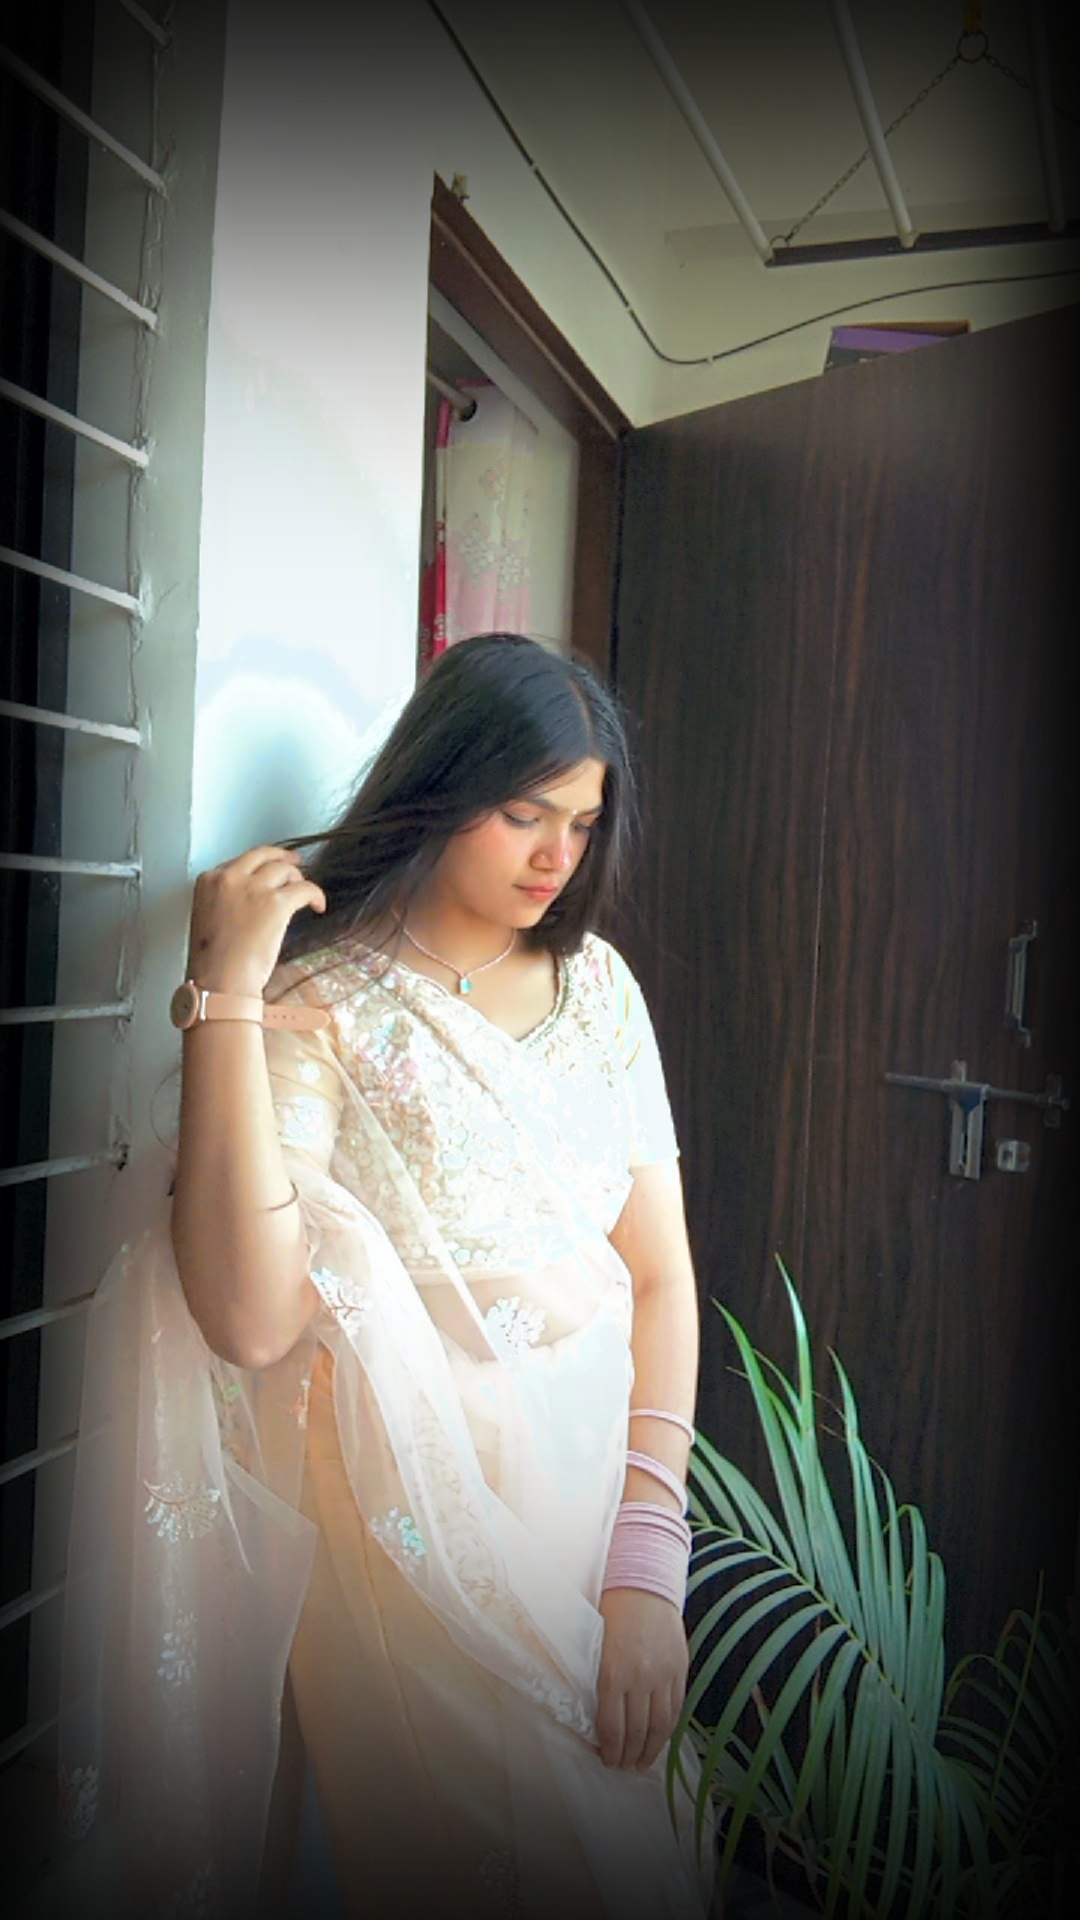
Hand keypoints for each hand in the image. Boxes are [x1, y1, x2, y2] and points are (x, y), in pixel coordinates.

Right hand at [187, 845, 326, 998]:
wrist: (221, 982)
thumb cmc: (213, 962)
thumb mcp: (207, 919)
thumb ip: (224, 901)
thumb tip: (250, 901)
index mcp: (208, 881)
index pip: (238, 862)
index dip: (257, 868)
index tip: (266, 873)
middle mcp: (229, 878)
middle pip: (262, 856)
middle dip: (281, 858)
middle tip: (295, 864)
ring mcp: (253, 888)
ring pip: (284, 869)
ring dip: (297, 879)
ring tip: (304, 893)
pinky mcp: (275, 902)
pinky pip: (304, 888)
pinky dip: (315, 894)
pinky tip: (318, 905)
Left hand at [596, 1587, 688, 1770]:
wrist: (645, 1586)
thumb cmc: (612, 1613)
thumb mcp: (596, 1646)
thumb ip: (601, 1680)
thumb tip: (600, 1716)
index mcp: (613, 1673)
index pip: (612, 1727)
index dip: (609, 1750)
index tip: (606, 1760)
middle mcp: (640, 1678)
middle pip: (636, 1732)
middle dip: (628, 1755)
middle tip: (622, 1766)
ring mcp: (663, 1675)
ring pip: (660, 1725)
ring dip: (651, 1750)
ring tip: (642, 1763)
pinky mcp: (680, 1670)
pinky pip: (675, 1708)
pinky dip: (668, 1729)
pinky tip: (661, 1739)